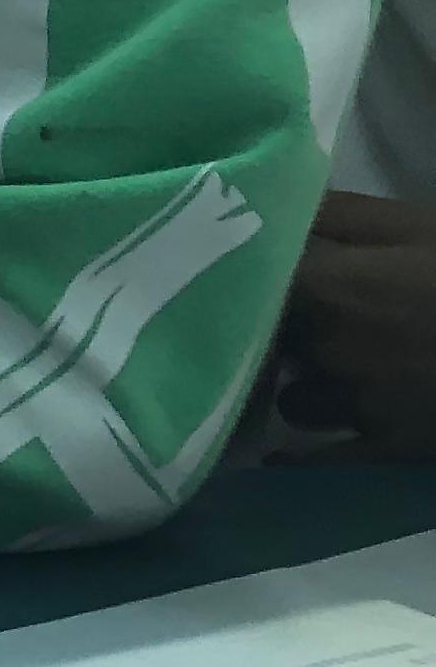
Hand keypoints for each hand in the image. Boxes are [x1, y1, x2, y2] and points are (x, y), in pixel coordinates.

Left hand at [274, 192, 435, 461]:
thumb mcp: (417, 224)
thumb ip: (340, 214)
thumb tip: (277, 204)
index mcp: (324, 288)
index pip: (249, 289)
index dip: (248, 285)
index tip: (249, 279)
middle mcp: (323, 350)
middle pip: (269, 345)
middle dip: (282, 334)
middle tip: (305, 320)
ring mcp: (354, 405)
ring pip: (296, 401)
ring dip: (307, 386)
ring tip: (330, 373)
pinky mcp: (387, 448)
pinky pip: (319, 462)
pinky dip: (299, 458)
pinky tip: (281, 456)